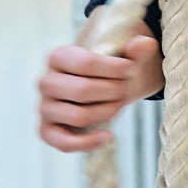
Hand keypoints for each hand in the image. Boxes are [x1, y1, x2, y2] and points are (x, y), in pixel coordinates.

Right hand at [38, 22, 162, 151]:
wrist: (101, 85)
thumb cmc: (112, 68)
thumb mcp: (125, 55)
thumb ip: (138, 48)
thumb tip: (143, 44)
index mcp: (59, 56)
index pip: (86, 63)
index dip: (115, 68)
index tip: (131, 69)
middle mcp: (46, 82)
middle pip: (82, 91)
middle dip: (114, 91)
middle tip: (126, 89)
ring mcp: (44, 107)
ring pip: (78, 116)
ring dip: (107, 112)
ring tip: (120, 105)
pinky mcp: (47, 130)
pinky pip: (62, 142)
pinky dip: (87, 143)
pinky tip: (108, 136)